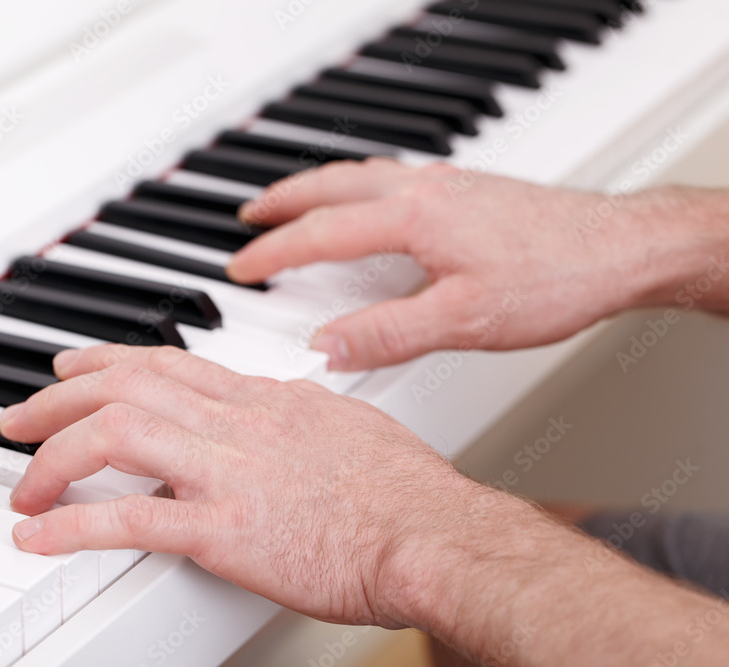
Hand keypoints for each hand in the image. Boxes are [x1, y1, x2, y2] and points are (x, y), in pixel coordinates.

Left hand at [0, 344, 477, 627]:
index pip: (169, 363)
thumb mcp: (352, 428)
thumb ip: (303, 414)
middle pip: (127, 386)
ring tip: (23, 485)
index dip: (110, 361)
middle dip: (60, 399)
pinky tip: (40, 537)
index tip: (74, 367)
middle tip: (21, 418)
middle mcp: (238, 424)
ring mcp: (229, 473)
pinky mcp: (227, 530)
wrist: (435, 534)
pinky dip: (74, 525)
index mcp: (265, 400)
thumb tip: (284, 406)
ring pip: (116, 434)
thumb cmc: (406, 492)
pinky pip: (132, 519)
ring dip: (55, 457)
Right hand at [227, 159, 728, 370]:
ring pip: (360, 175)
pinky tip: (365, 204)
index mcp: (414, 218)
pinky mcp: (465, 189)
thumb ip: (388, 334)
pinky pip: (391, 175)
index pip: (321, 233)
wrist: (619, 249)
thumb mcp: (463, 321)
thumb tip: (327, 345)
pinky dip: (355, 185)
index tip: (242, 266)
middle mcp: (424, 190)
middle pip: (331, 185)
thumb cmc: (553, 278)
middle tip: (249, 216)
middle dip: (282, 201)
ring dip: (316, 187)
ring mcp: (446, 184)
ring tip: (292, 203)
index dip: (275, 252)